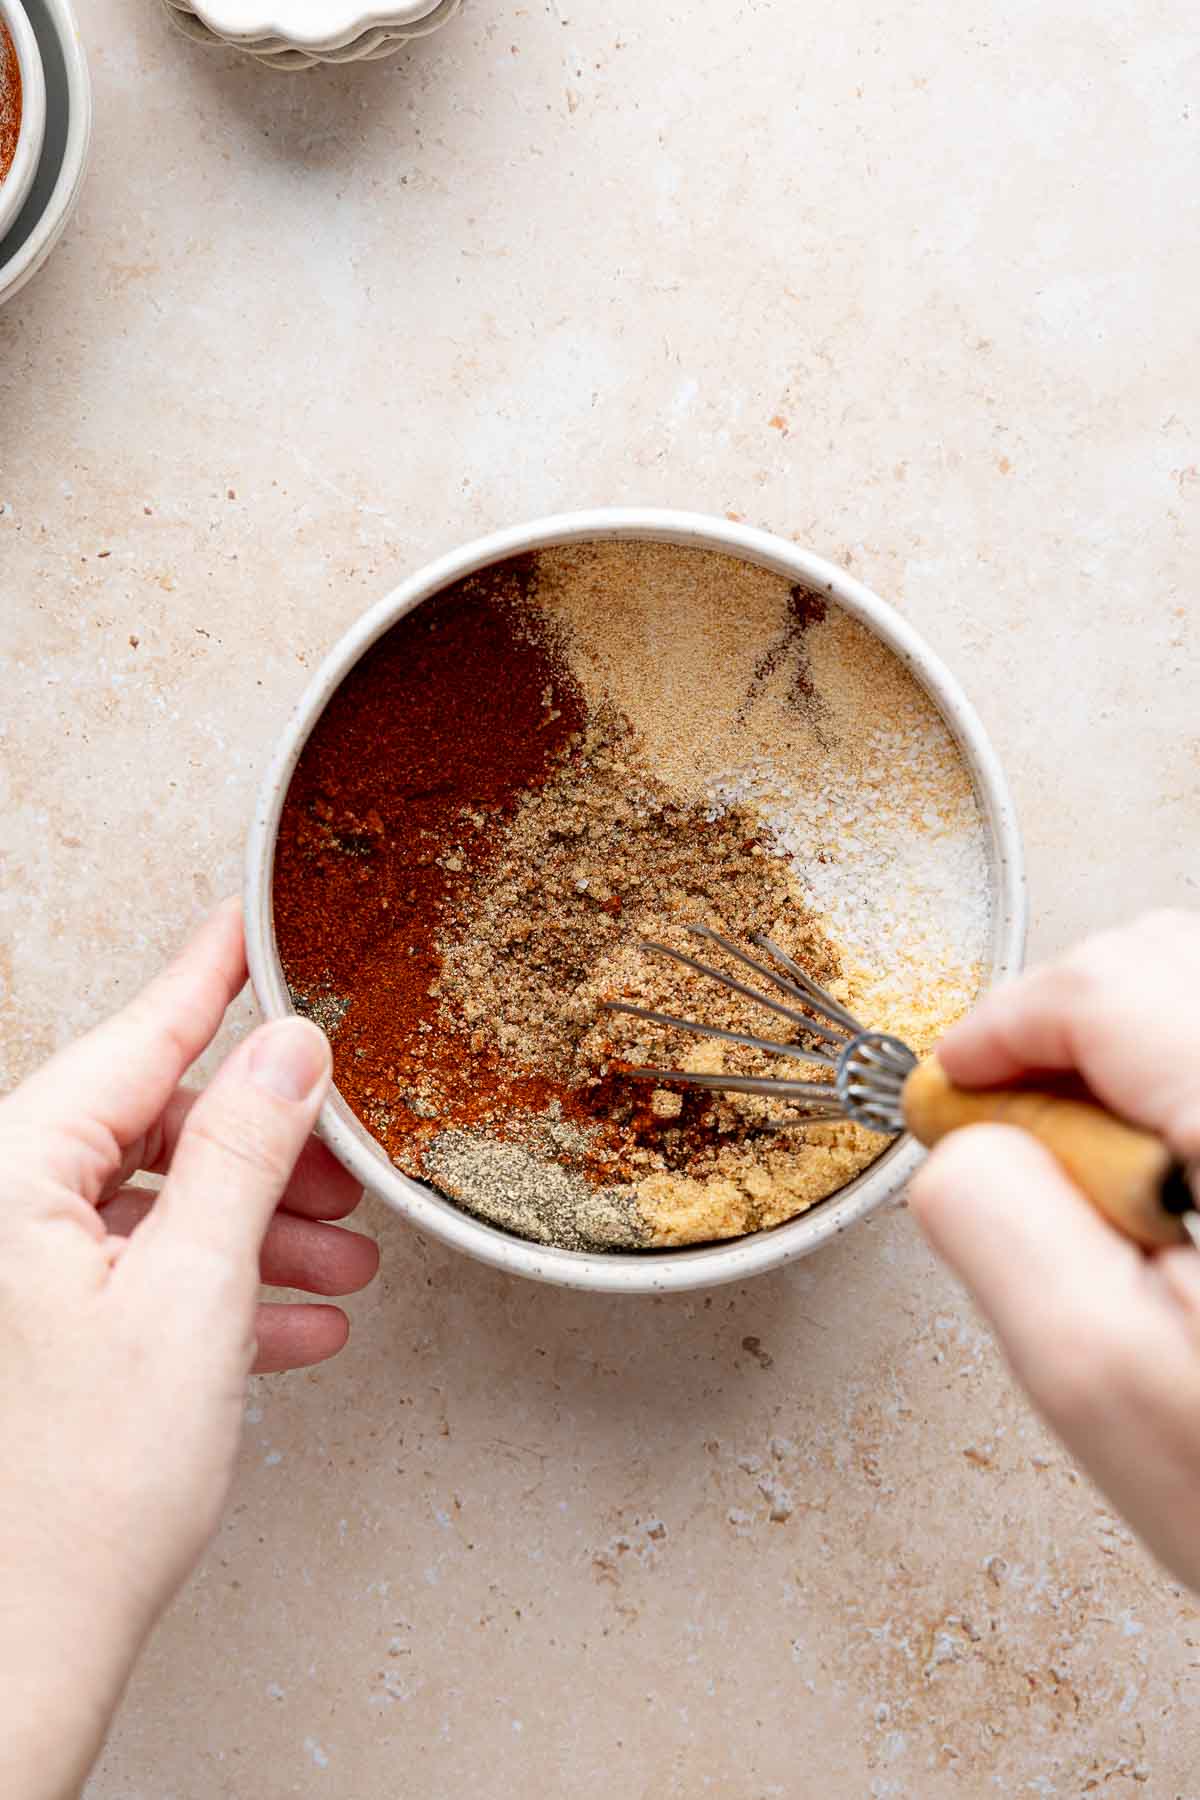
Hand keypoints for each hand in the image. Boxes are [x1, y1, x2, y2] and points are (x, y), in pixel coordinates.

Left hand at [0, 899, 377, 1799]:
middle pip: (155, 1125)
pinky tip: (301, 1324)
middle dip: (265, 1146)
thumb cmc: (79, 1492)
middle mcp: (5, 1211)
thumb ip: (242, 1154)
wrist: (23, 1651)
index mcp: (11, 1177)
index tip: (251, 924)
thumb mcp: (191, 1294)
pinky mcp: (49, 1334)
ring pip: (161, 1204)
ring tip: (346, 1260)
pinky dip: (229, 1291)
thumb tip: (289, 1050)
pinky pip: (150, 1276)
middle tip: (348, 1156)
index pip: (134, 1038)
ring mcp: (25, 1274)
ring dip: (261, 1227)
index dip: (209, 977)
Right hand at [910, 909, 1199, 1589]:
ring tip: (1118, 1193)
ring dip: (1136, 1065)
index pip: (1105, 982)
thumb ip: (1000, 1222)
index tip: (955, 1090)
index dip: (1002, 1027)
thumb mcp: (1099, 1376)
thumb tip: (963, 1136)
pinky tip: (1184, 1197)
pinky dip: (1188, 1094)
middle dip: (1068, 1035)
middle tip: (1028, 1146)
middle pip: (1166, 962)